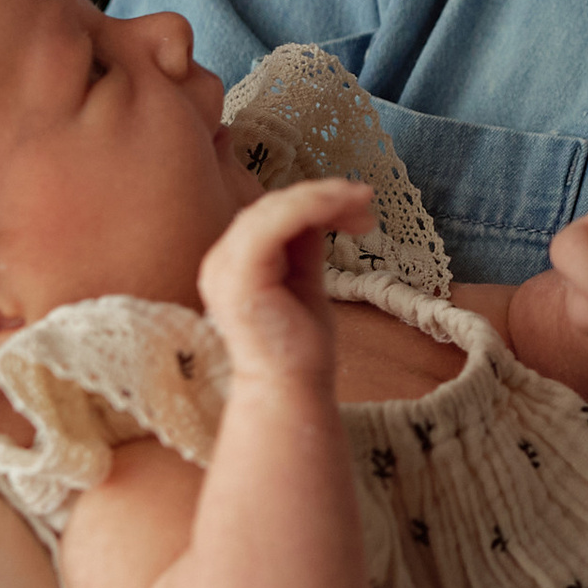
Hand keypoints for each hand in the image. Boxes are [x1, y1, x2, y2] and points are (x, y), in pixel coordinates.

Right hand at [198, 172, 371, 380]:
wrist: (290, 391)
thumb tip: (321, 208)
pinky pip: (273, 225)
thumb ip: (303, 245)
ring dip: (323, 196)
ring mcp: (226, 268)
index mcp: (234, 262)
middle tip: (365, 201)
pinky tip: (344, 209)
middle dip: (323, 196)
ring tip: (361, 200)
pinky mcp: (240, 276)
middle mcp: (221, 260)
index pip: (271, 214)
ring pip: (273, 209)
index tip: (359, 207)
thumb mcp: (305, 280)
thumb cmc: (300, 346)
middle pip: (272, 206)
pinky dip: (311, 207)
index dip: (314, 201)